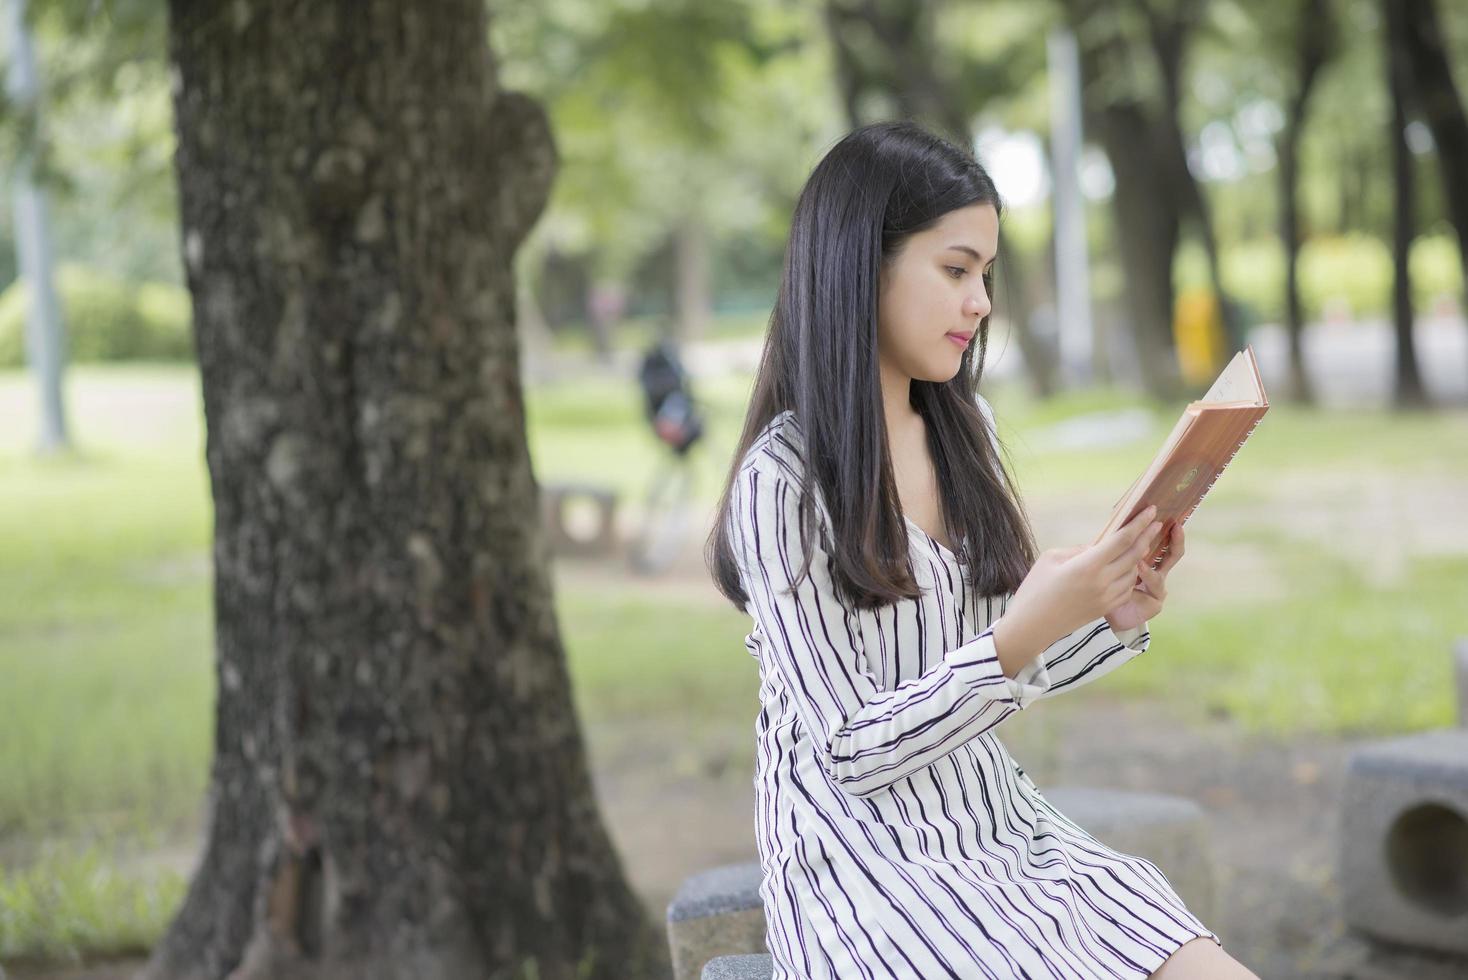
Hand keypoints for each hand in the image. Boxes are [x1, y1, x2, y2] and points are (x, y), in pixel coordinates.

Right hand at [996, 505, 1163, 662]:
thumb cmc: (1035, 589)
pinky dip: (1130, 575)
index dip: (1139, 524)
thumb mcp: (1051, 559)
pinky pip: (1127, 588)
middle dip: (1146, 536)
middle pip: (1134, 555)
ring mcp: (1106, 598)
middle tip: (1155, 523)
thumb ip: (1078, 549)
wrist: (1031, 626)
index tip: (1151, 510)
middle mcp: (1102, 582)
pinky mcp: (1105, 609)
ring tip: (1140, 544)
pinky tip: (1127, 568)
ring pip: (1133, 572)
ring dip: (1139, 557)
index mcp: (1088, 566)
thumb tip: (1097, 547)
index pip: (1122, 540)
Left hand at [1104, 522, 1184, 631]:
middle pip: (1173, 555)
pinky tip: (1135, 580)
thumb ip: (1108, 543)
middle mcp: (1155, 572)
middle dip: (1176, 540)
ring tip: (1139, 562)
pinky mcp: (1154, 605)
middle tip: (1175, 526)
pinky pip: (1152, 594)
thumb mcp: (1101, 559)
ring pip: (1158, 576)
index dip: (1163, 527)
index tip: (1166, 512)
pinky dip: (1142, 586)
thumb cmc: (1099, 581)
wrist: (1097, 611)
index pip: (1160, 539)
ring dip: (1148, 569)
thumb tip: (1109, 521)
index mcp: (1145, 557)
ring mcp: (1156, 589)